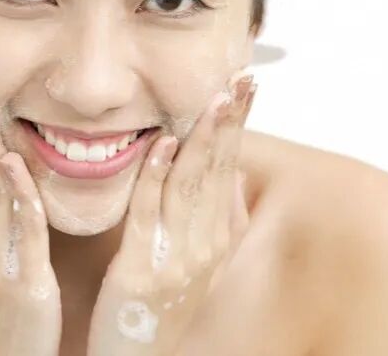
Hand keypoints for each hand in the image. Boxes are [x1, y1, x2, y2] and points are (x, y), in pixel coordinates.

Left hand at [85, 70, 256, 355]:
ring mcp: (177, 257)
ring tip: (216, 99)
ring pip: (192, 185)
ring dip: (204, 138)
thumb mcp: (198, 264)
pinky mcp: (143, 269)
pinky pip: (150, 214)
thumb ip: (215, 221)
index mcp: (216, 238)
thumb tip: (230, 178)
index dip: (237, 126)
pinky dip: (158, 176)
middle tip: (241, 79)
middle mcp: (204, 244)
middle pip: (218, 170)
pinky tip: (164, 145)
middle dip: (230, 121)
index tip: (245, 87)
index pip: (228, 168)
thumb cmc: (159, 309)